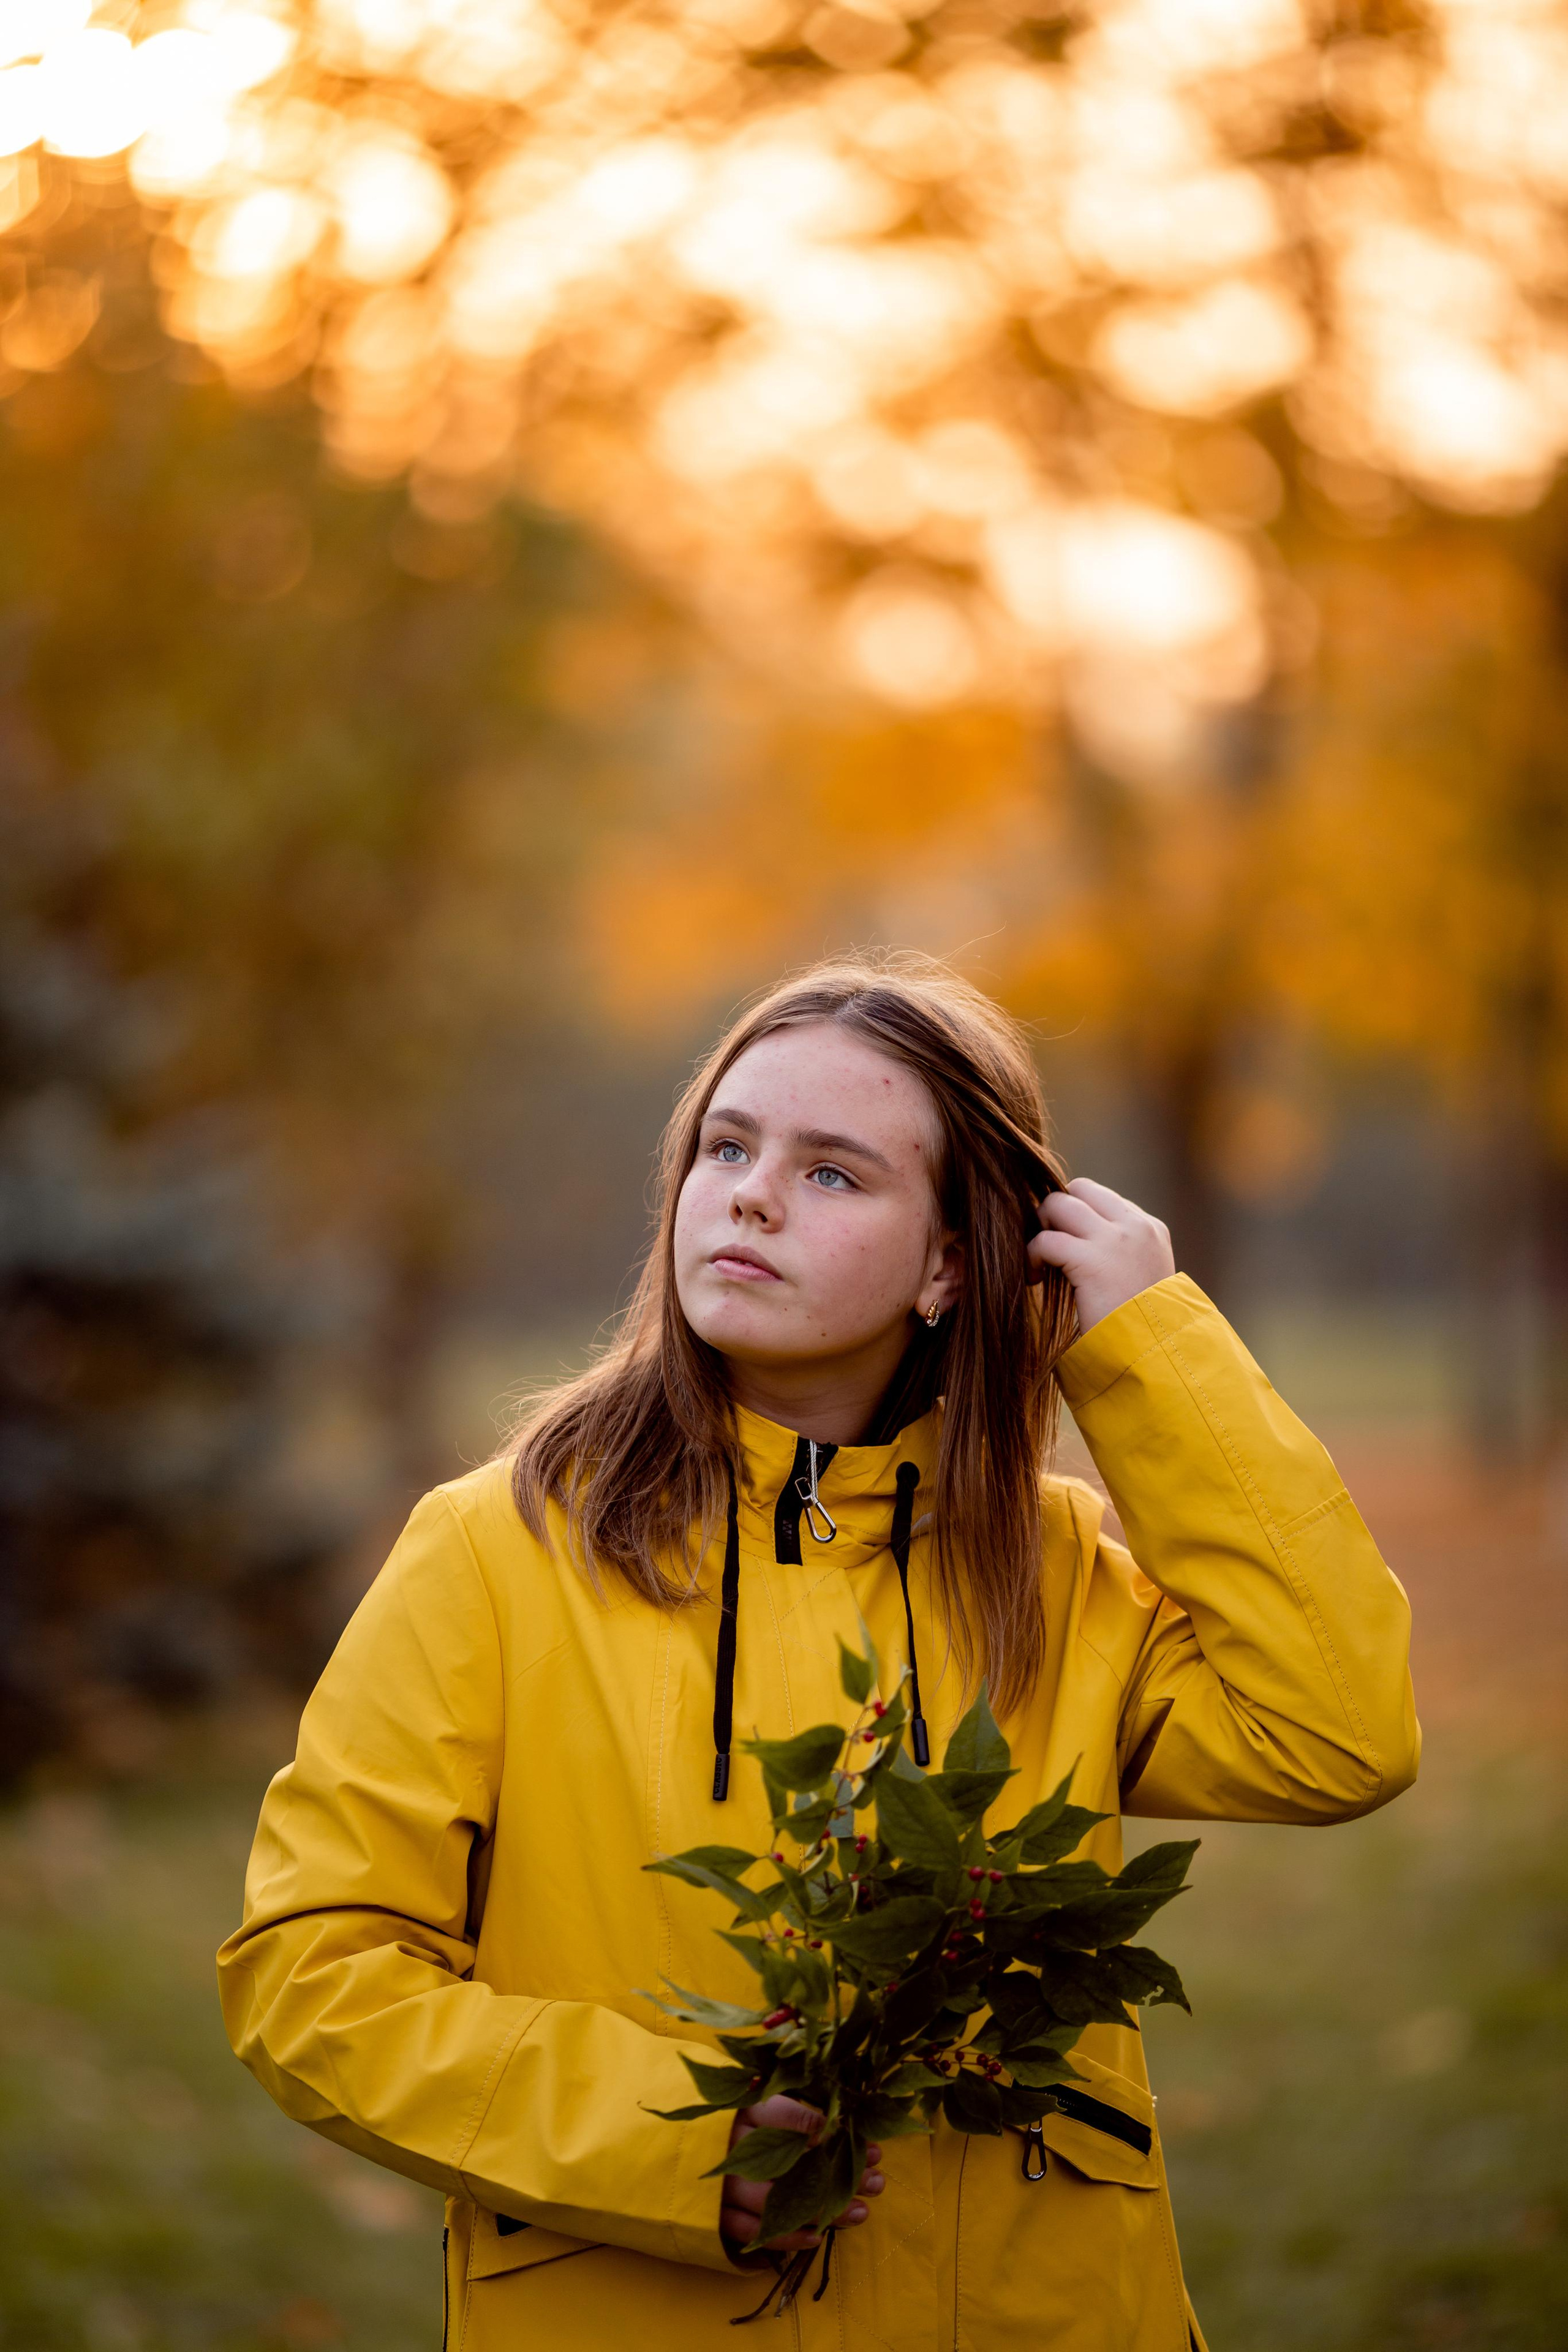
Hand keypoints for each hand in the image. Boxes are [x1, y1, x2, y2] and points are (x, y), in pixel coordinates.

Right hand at [721, 2096, 883, 2256]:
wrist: (677, 2150)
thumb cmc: (733, 2122)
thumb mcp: (758, 2103)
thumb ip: (794, 2108)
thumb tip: (844, 2117)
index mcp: (745, 2111)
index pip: (788, 2117)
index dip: (827, 2130)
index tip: (862, 2141)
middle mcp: (733, 2148)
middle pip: (791, 2164)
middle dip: (837, 2174)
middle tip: (876, 2180)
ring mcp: (723, 2185)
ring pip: (776, 2203)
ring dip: (822, 2211)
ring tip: (861, 2212)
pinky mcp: (715, 2215)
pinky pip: (754, 2233)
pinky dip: (786, 2237)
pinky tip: (817, 2237)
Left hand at [1028, 1178, 1174, 1335]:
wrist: (1155, 1354)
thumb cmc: (1143, 1326)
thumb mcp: (1141, 1278)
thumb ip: (1119, 1251)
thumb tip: (1076, 1238)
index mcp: (1150, 1228)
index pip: (1102, 1198)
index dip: (1079, 1217)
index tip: (1068, 1244)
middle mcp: (1135, 1226)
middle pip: (1079, 1189)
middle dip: (1057, 1212)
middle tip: (1050, 1245)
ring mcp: (1115, 1239)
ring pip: (1059, 1204)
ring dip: (1041, 1227)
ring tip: (1040, 1259)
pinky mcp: (1092, 1260)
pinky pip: (1046, 1240)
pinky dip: (1032, 1255)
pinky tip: (1034, 1278)